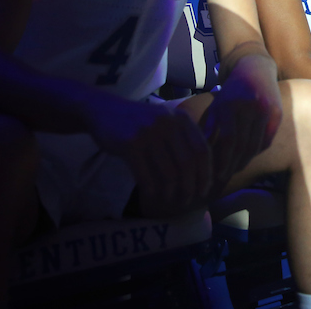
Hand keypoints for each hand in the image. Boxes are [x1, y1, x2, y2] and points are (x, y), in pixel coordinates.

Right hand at [89, 95, 211, 214]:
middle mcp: (168, 124)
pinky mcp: (130, 144)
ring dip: (171, 191)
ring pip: (168, 172)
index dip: (206, 173)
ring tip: (170, 201)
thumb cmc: (141, 123)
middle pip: (188, 163)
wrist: (104, 110)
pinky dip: (151, 189)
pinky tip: (152, 196)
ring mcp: (149, 133)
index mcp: (181, 119)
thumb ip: (184, 138)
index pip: (202, 150)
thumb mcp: (167, 122)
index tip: (204, 190)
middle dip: (191, 186)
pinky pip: (146, 175)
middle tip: (189, 200)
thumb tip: (205, 171)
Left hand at [200, 54, 282, 192]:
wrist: (255, 68)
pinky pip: (267, 139)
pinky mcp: (277, 112)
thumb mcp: (216, 104)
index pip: (227, 139)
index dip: (222, 159)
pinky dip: (258, 150)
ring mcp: (266, 108)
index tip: (216, 174)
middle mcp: (249, 105)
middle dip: (232, 164)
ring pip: (256, 144)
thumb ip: (210, 126)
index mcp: (230, 103)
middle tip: (224, 177)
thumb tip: (201, 153)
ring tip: (235, 169)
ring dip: (245, 160)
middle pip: (242, 144)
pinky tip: (248, 157)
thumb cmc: (231, 91)